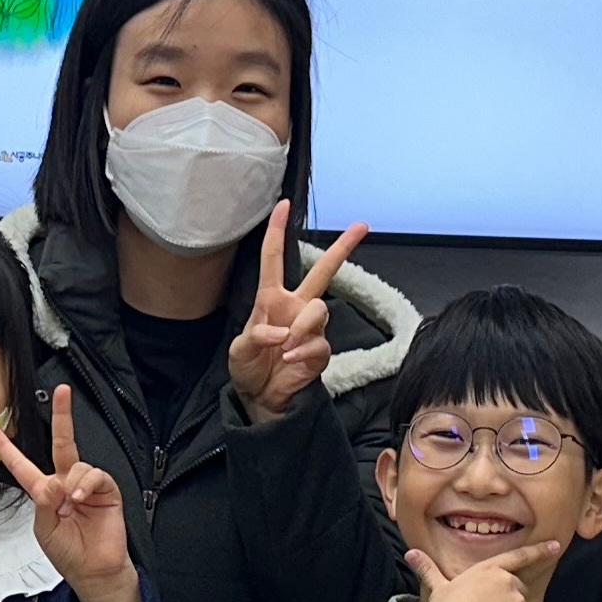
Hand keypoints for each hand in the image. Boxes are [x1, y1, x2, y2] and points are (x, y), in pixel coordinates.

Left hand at [0, 387, 144, 601]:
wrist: (94, 571)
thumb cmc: (68, 554)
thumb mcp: (44, 530)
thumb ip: (44, 503)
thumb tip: (54, 480)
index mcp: (45, 494)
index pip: (23, 467)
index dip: (9, 450)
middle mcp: (65, 484)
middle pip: (62, 444)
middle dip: (62, 416)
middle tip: (62, 391)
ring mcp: (86, 486)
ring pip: (76, 465)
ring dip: (72, 482)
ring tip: (72, 503)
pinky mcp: (107, 491)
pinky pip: (95, 475)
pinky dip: (86, 484)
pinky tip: (81, 497)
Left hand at [226, 203, 369, 421]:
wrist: (262, 398)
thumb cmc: (249, 368)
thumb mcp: (239, 350)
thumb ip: (256, 336)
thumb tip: (281, 331)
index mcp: (271, 299)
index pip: (274, 258)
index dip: (277, 230)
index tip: (283, 204)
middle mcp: (295, 307)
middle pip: (322, 271)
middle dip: (342, 248)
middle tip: (362, 227)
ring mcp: (310, 328)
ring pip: (319, 310)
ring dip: (301, 327)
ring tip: (286, 348)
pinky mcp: (320, 350)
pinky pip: (319, 342)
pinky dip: (302, 351)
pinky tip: (290, 360)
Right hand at [402, 538, 559, 601]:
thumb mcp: (437, 589)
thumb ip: (429, 570)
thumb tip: (411, 554)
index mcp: (488, 569)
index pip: (519, 557)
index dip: (540, 551)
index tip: (556, 546)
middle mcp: (506, 579)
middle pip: (517, 589)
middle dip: (507, 601)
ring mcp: (516, 598)